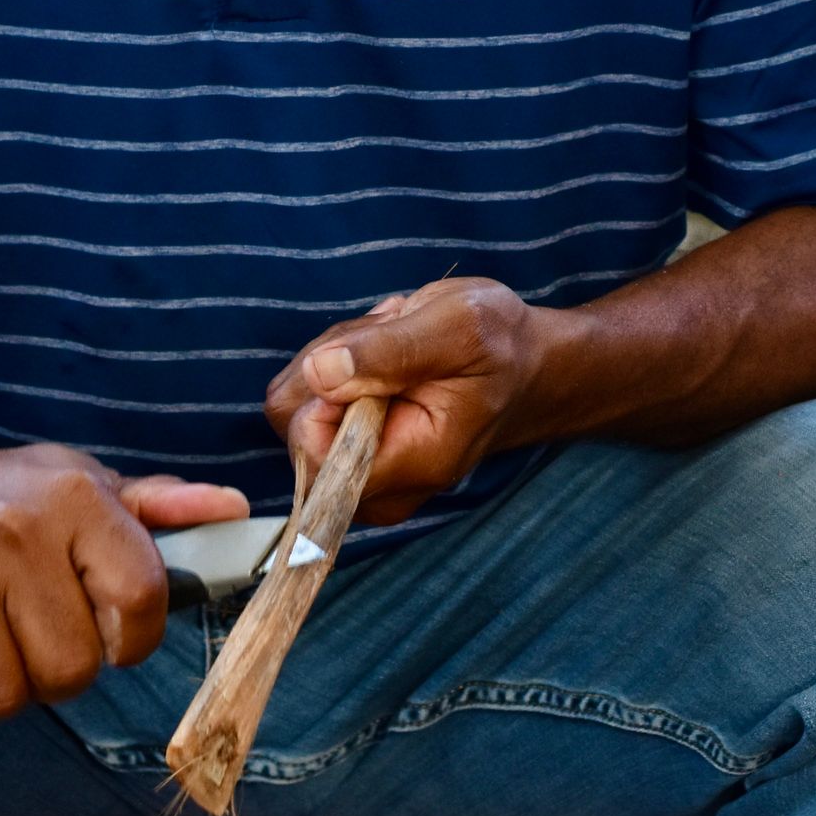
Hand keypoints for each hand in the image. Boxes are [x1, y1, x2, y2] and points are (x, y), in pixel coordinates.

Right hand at [0, 443, 249, 721]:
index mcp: (76, 498)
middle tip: (31, 634)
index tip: (110, 635)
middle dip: (56, 670)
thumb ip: (157, 509)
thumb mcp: (81, 483)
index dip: (132, 640)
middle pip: (70, 670)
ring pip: (1, 698)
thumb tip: (234, 511)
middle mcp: (14, 532)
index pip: (140, 600)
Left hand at [265, 279, 548, 524]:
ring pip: (295, 404)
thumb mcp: (457, 327)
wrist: (522, 367)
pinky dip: (337, 367)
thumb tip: (318, 374)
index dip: (324, 395)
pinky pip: (306, 402)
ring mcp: (359, 475)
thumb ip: (387, 353)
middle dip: (331, 366)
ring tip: (394, 346)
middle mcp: (376, 487)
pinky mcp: (347, 455)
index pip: (313, 452)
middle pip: (293, 424)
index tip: (372, 358)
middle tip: (392, 340)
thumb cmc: (500, 346)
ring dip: (336, 359)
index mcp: (409, 465)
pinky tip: (384, 358)